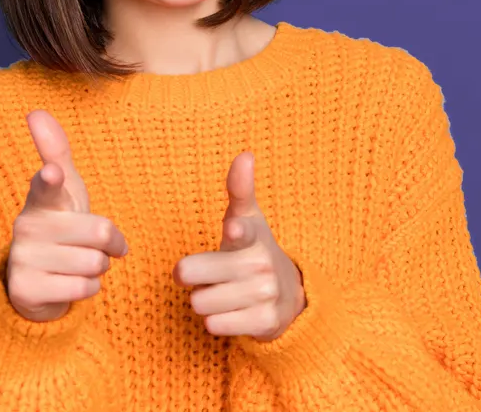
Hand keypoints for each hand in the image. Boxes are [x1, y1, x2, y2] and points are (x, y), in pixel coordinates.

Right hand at [1, 110, 127, 321]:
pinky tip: (69, 284)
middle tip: (91, 245)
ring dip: (98, 269)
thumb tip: (35, 111)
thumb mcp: (64, 189)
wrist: (37, 282)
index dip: (52, 179)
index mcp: (41, 198)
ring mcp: (24, 258)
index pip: (47, 185)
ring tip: (78, 264)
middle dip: (109, 245)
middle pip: (101, 231)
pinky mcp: (26, 290)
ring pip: (95, 263)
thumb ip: (55, 152)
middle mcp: (27, 225)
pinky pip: (84, 289)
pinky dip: (87, 290)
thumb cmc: (59, 226)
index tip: (53, 174)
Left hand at [174, 152, 304, 341]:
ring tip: (224, 293)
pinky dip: (216, 322)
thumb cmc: (254, 251)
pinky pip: (214, 326)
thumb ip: (240, 190)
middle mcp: (260, 265)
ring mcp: (264, 295)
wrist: (290, 295)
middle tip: (208, 274)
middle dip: (192, 278)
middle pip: (190, 274)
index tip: (234, 230)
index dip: (236, 231)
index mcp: (252, 236)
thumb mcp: (248, 220)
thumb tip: (245, 155)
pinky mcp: (264, 323)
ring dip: (204, 301)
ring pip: (199, 304)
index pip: (241, 231)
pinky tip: (233, 312)